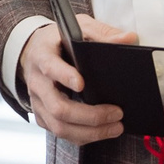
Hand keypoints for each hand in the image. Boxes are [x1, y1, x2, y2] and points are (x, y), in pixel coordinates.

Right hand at [16, 19, 131, 145]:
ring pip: (59, 126)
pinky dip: (84, 136)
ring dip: (90, 131)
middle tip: (116, 112)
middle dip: (90, 115)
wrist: (34, 52)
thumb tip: (129, 39)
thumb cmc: (59, 41)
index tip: (82, 84)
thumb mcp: (78, 27)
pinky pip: (61, 133)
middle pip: (58, 107)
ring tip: (116, 127)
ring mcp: (38, 102)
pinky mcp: (42, 116)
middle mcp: (37, 82)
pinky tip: (103, 131)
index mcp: (43, 55)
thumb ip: (102, 33)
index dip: (64, 76)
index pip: (50, 67)